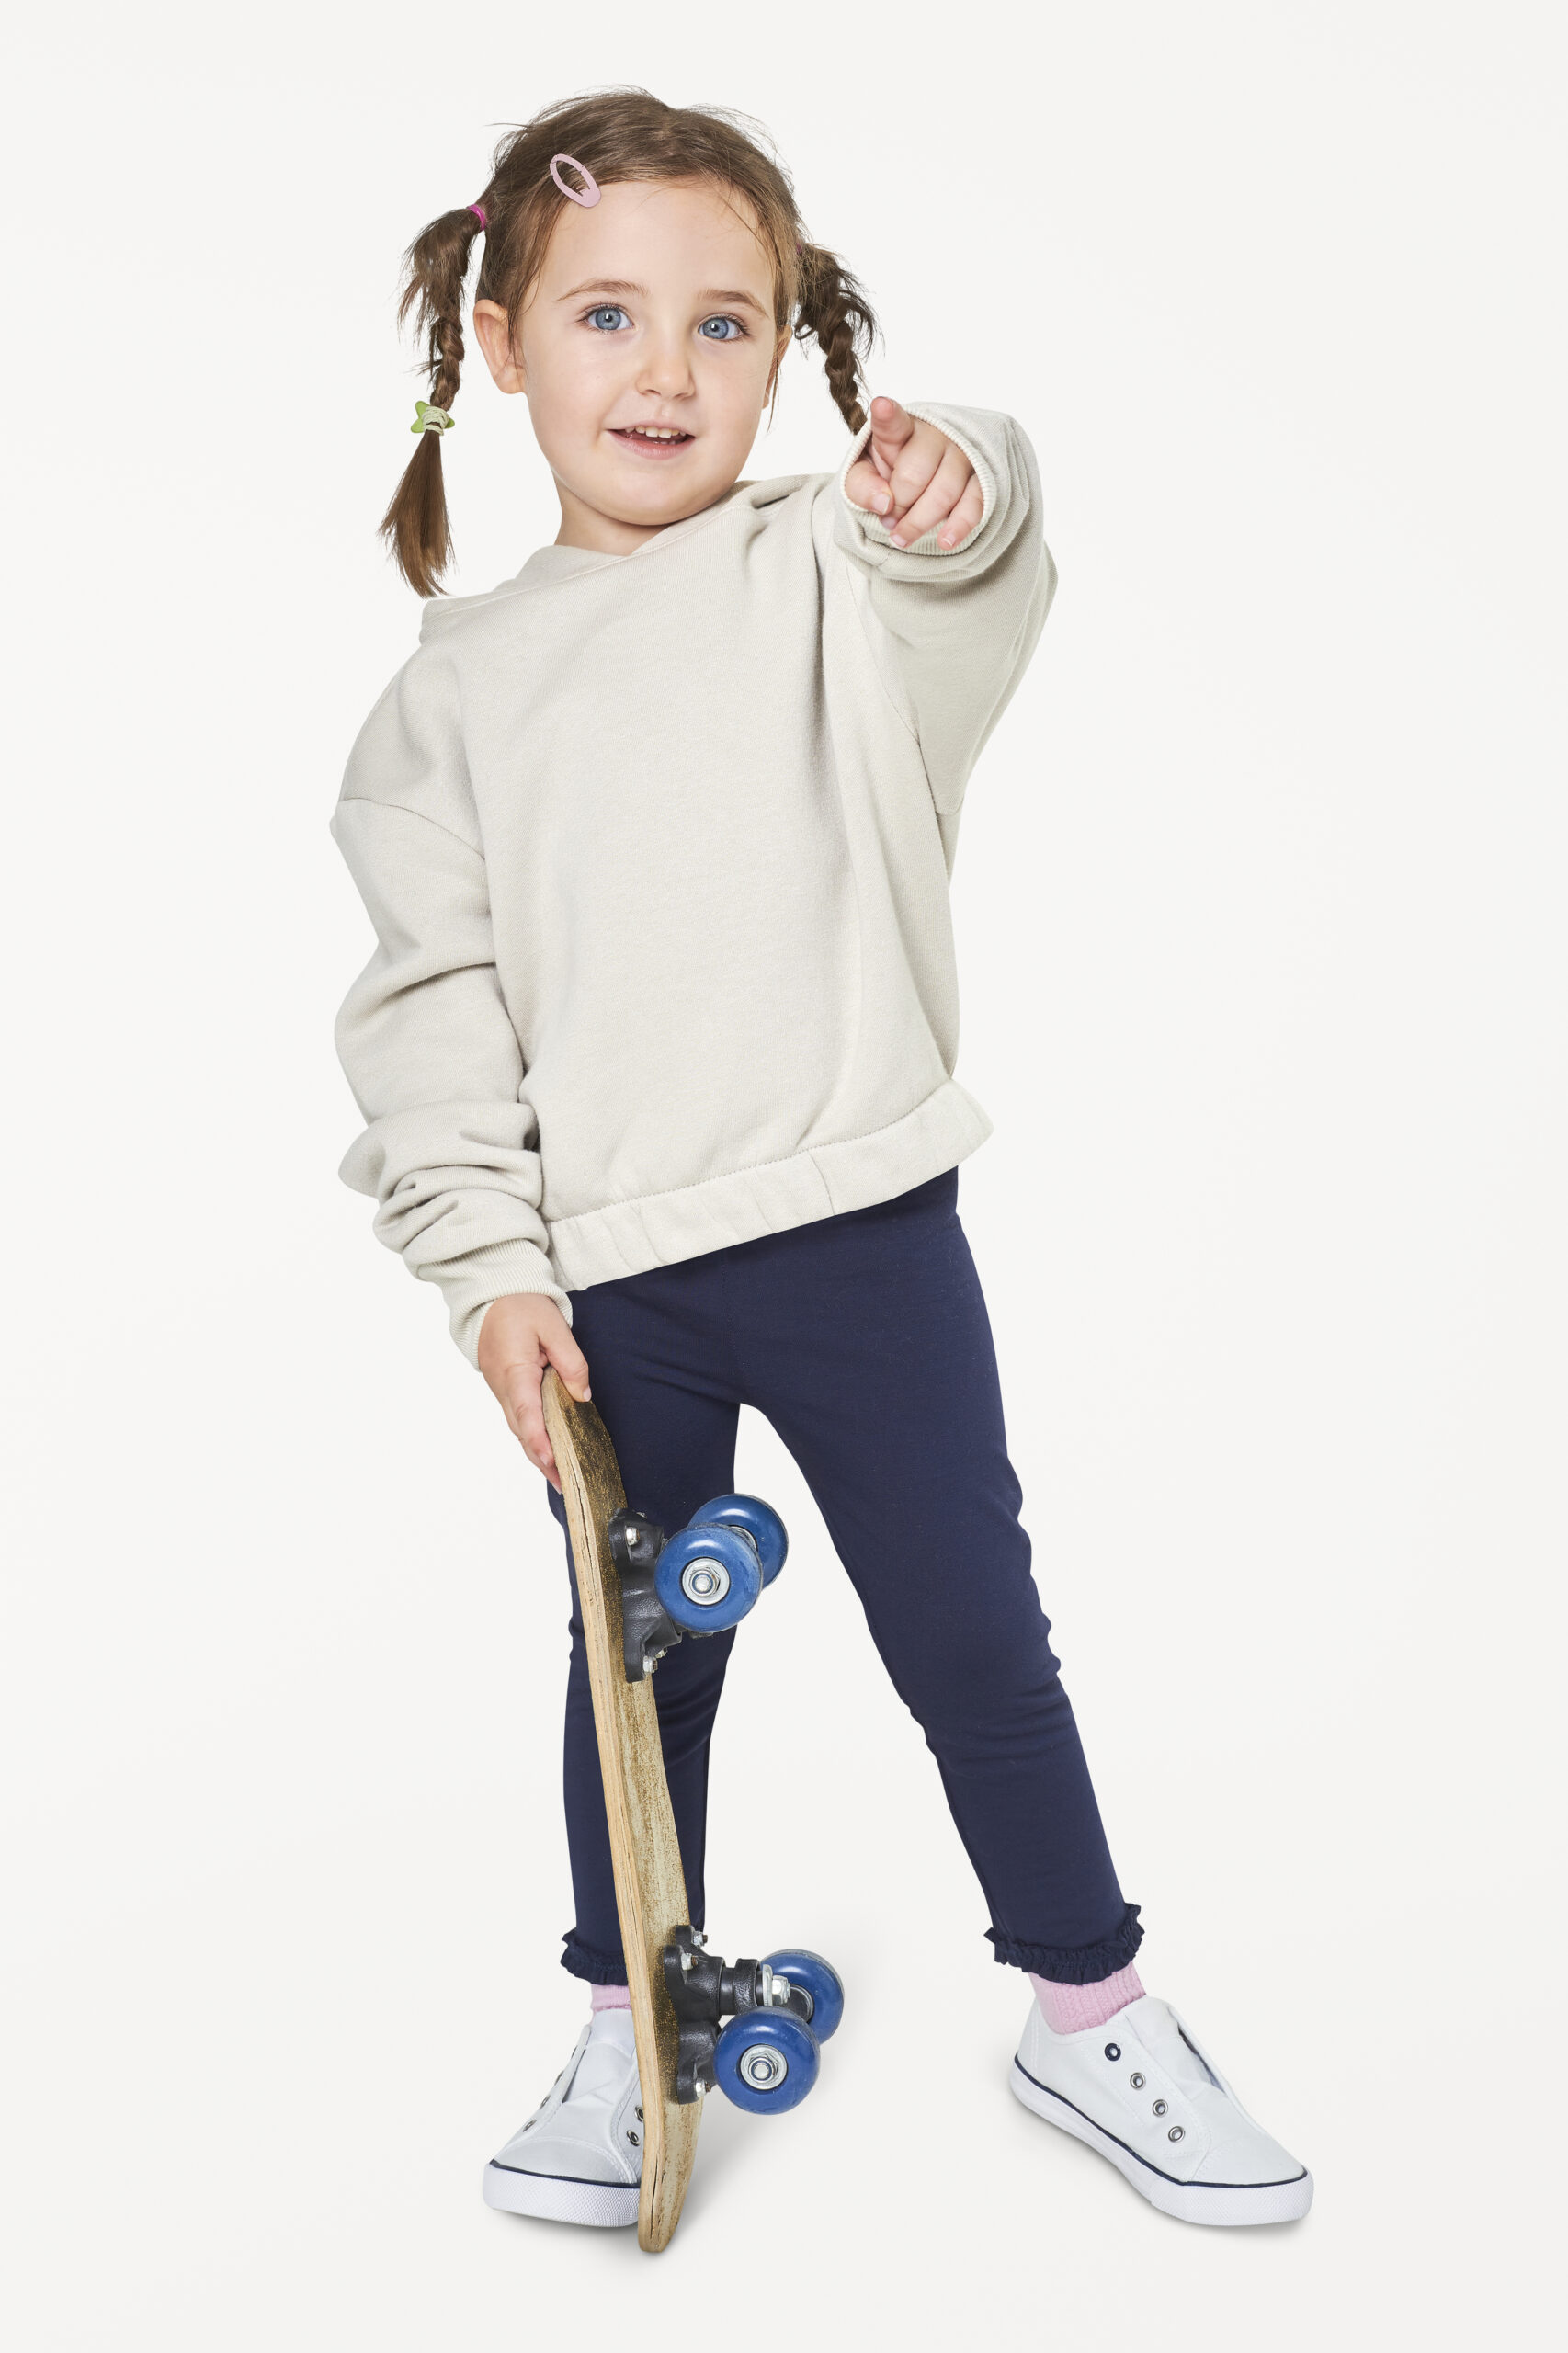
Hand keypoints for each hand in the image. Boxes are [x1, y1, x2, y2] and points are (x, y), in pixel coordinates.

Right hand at [477, 1294, 592, 1490]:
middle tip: (566, 1484)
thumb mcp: (552, 1326)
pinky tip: (547, 1448)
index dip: (539, 1440)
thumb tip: (581, 1394)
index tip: (553, 1461)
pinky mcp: (504, 1387)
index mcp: (514, 1370)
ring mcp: (500, 1388)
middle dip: (542, 1459)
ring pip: (519, 1427)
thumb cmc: (520, 1305)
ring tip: (560, 1475)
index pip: (527, 1412)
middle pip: (522, 1429)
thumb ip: (571, 1361)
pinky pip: (518, 1417)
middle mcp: (503, 1386)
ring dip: (537, 1451)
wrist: (491, 1295)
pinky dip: (532, 1435)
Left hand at [843, 396, 983, 549]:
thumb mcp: (864, 476)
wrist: (922, 483)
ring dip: (920, 522)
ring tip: (902, 538)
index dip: (887, 415)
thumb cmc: (890, 474)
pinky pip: (974, 503)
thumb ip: (861, 485)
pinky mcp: (982, 477)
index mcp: (900, 428)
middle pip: (914, 474)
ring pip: (944, 493)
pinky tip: (945, 541)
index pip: (893, 421)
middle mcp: (935, 434)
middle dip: (898, 505)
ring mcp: (962, 454)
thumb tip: (883, 504)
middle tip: (889, 520)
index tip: (882, 408)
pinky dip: (959, 526)